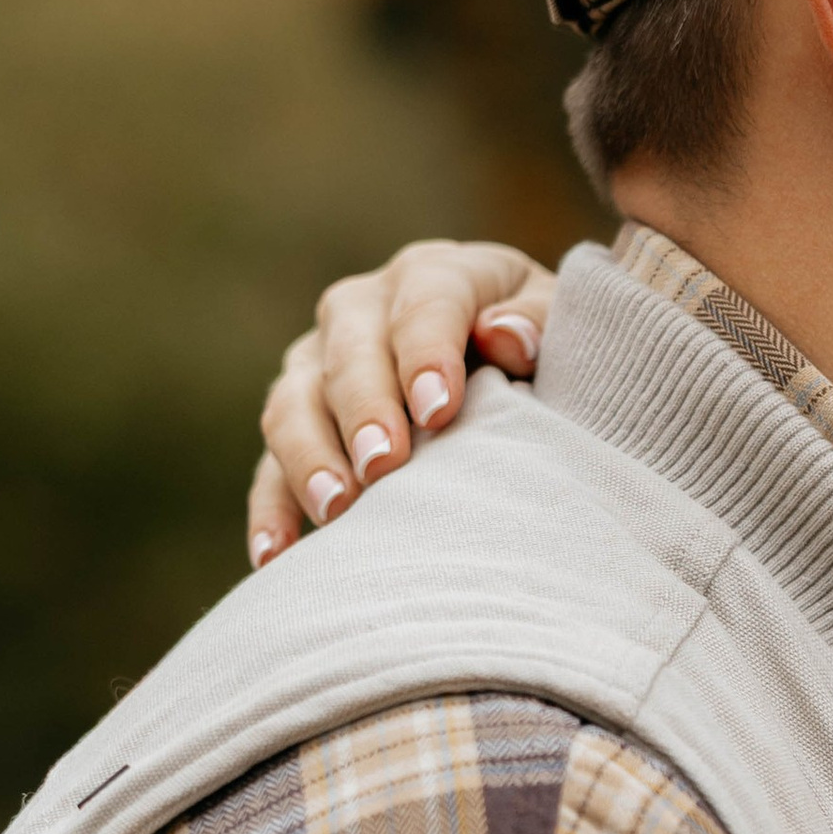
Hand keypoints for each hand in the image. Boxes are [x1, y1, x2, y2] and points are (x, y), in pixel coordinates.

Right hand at [249, 241, 556, 565]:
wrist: (523, 381)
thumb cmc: (548, 356)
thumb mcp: (561, 328)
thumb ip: (541, 323)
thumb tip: (505, 336)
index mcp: (436, 277)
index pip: (425, 300)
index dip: (428, 351)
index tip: (440, 409)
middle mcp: (365, 310)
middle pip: (348, 351)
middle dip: (364, 409)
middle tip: (384, 465)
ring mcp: (321, 364)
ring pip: (294, 401)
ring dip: (309, 456)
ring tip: (336, 508)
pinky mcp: (300, 423)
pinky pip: (271, 465)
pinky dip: (272, 511)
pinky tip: (277, 556)